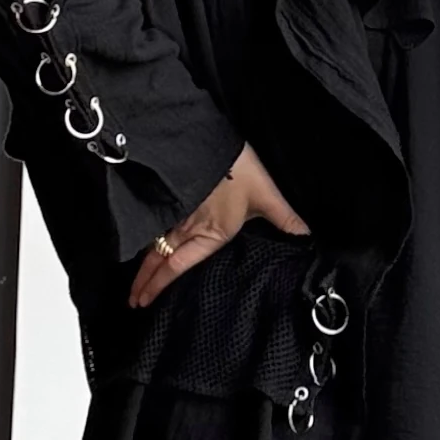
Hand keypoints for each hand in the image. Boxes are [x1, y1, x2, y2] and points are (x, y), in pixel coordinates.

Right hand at [128, 142, 310, 308]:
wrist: (209, 138)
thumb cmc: (238, 168)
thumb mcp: (266, 195)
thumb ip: (286, 219)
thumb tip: (307, 237)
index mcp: (210, 233)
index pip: (177, 265)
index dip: (159, 284)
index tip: (143, 300)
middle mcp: (189, 227)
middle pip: (160, 259)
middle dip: (143, 282)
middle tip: (132, 301)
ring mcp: (177, 213)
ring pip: (154, 245)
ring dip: (142, 265)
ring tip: (133, 285)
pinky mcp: (172, 199)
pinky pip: (155, 227)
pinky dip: (146, 243)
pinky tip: (142, 250)